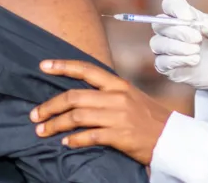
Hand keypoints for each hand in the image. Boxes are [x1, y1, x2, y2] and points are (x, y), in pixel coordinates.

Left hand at [30, 59, 171, 165]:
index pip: (86, 69)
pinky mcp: (120, 136)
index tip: (43, 65)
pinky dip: (74, 140)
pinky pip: (90, 136)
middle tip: (35, 115)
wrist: (172, 136)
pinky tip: (66, 143)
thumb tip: (79, 94)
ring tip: (43, 131)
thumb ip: (107, 92)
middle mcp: (117, 97)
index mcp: (118, 84)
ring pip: (77, 117)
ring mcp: (118, 117)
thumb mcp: (130, 96)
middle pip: (74, 97)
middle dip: (50, 106)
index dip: (63, 66)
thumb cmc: (148, 117)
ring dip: (55, 125)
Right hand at [150, 0, 207, 97]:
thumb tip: (203, 24)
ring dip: (176, 47)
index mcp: (185, 16)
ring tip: (196, 51)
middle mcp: (173, 31)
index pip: (169, 4)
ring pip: (157, 44)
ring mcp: (169, 49)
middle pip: (159, 24)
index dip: (174, 8)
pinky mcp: (169, 68)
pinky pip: (160, 62)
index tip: (188, 16)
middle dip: (178, 31)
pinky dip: (176, 61)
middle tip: (198, 39)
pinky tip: (194, 61)